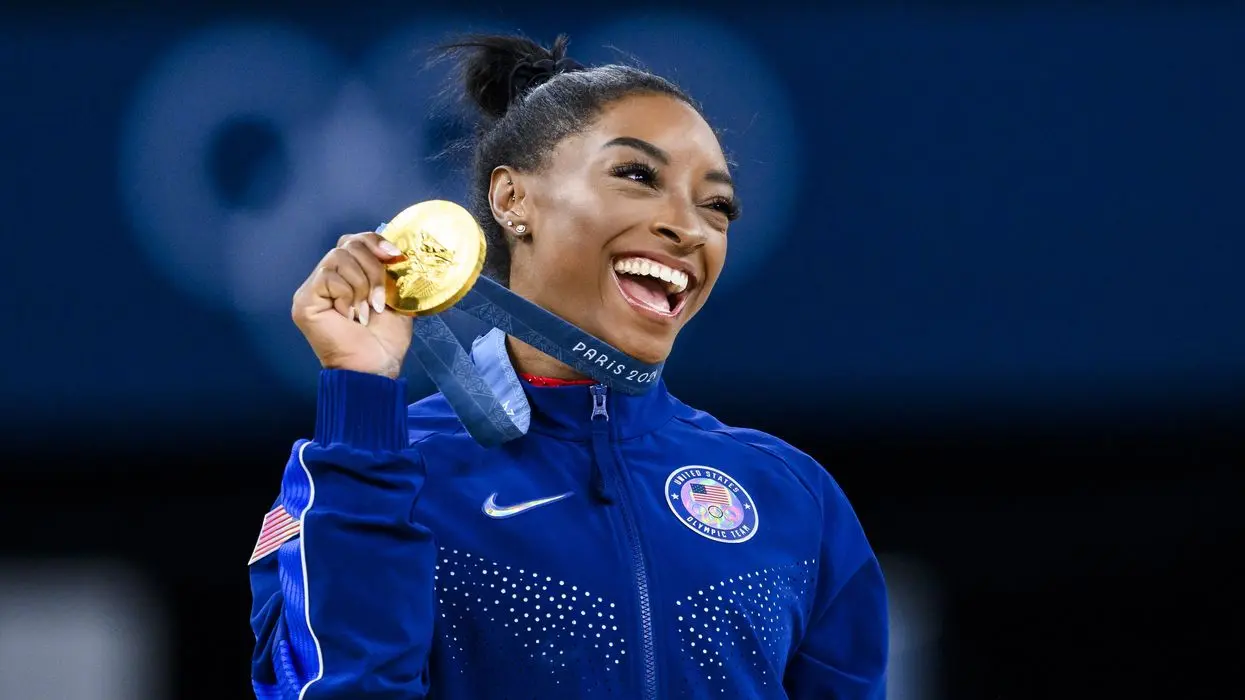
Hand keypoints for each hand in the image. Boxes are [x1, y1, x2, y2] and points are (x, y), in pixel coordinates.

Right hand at [292, 232, 411, 378]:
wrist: (375, 367)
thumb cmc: (385, 340)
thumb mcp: (394, 297)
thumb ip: (390, 271)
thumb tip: (395, 250)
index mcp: (347, 275)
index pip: (353, 240)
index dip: (373, 241)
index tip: (395, 255)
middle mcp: (326, 278)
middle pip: (347, 244)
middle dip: (373, 268)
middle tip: (379, 299)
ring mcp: (312, 289)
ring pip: (339, 257)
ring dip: (362, 285)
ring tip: (366, 312)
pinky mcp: (304, 300)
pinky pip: (328, 277)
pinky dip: (347, 296)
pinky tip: (350, 317)